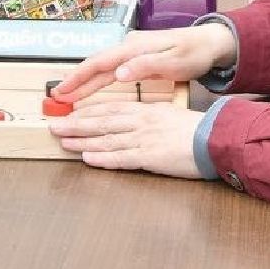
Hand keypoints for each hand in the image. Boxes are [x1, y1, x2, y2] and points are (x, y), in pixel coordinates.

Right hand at [49, 24, 236, 101]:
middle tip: (57, 97)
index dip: (78, 77)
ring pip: (102, 68)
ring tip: (68, 95)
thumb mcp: (176, 61)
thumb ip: (147, 66)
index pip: (99, 63)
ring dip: (85, 82)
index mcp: (134, 48)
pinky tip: (91, 88)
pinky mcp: (137, 57)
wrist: (210, 42)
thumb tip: (118, 73)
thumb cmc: (195, 53)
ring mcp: (132, 51)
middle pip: (96, 65)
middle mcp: (129, 47)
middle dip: (75, 81)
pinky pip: (111, 69)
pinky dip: (98, 79)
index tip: (62, 90)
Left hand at [50, 100, 204, 176]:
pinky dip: (103, 159)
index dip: (86, 112)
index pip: (109, 109)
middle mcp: (140, 122)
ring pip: (106, 139)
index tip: (69, 113)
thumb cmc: (193, 130)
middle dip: (75, 124)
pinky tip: (87, 159)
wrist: (214, 139)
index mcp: (144, 110)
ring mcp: (144, 139)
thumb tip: (128, 118)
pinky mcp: (150, 158)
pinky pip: (121, 158)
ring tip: (63, 141)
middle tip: (55, 125)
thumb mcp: (167, 114)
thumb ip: (146, 116)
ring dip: (82, 141)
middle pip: (101, 122)